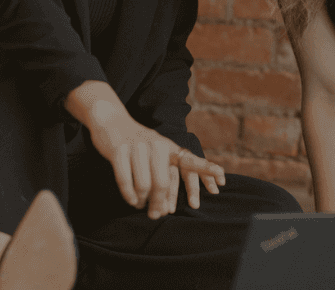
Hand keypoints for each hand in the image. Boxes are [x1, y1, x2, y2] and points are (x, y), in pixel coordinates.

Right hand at [89, 112, 224, 219]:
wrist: (112, 121)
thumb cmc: (138, 144)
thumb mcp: (157, 154)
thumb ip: (164, 177)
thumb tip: (165, 210)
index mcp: (169, 148)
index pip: (190, 161)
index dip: (206, 170)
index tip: (222, 180)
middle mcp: (157, 145)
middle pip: (163, 183)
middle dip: (159, 202)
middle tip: (156, 215)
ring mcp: (138, 146)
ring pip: (144, 184)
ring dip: (142, 200)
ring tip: (140, 205)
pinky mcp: (119, 149)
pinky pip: (125, 179)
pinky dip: (128, 193)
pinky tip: (131, 200)